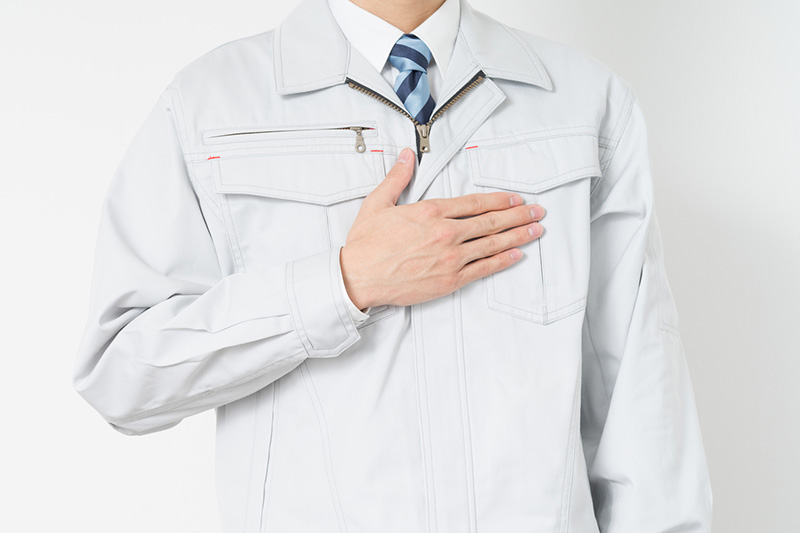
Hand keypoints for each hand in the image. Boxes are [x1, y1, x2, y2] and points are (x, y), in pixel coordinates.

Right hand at [340, 147, 545, 308]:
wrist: (358, 278)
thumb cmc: (366, 244)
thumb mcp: (378, 203)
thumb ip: (397, 178)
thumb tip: (406, 155)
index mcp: (430, 212)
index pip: (474, 203)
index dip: (499, 200)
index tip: (515, 198)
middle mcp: (445, 233)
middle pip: (490, 222)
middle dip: (518, 216)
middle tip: (537, 212)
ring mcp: (450, 258)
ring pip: (492, 244)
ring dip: (517, 236)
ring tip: (535, 230)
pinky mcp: (449, 280)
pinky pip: (483, 268)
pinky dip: (502, 261)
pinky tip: (516, 255)